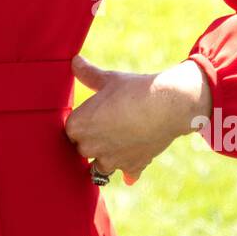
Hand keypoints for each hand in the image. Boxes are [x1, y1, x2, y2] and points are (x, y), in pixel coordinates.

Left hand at [65, 55, 211, 184]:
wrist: (166, 105)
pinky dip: (129, 171)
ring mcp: (110, 160)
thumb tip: (74, 61)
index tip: (90, 117)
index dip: (81, 123)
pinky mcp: (131, 167)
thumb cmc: (133, 89)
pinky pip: (126, 174)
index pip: (70, 130)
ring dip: (106, 158)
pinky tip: (131, 172)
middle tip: (105, 127)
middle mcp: (89, 147)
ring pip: (100, 166)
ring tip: (116, 146)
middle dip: (92, 141)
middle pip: (83, 148)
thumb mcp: (109, 79)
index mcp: (78, 126)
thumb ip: (88, 74)